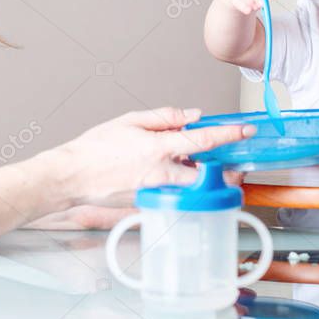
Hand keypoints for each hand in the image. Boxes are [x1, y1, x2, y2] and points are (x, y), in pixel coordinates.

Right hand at [59, 107, 254, 207]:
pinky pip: (175, 194)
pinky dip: (182, 184)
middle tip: (233, 162)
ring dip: (204, 178)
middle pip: (207, 176)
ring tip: (202, 166)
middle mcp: (161, 173)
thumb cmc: (95, 149)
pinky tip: (177, 174)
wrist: (72, 177)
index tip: (245, 130)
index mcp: (158, 149)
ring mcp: (156, 191)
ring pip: (193, 188)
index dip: (228, 134)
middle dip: (225, 170)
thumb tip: (193, 116)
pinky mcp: (149, 203)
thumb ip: (165, 117)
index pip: (203, 140)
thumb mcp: (130, 121)